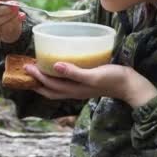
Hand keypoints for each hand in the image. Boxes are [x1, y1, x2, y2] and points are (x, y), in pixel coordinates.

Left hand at [24, 62, 156, 107]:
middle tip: (26, 69)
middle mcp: (74, 91)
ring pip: (57, 87)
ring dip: (45, 81)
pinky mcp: (85, 83)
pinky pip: (65, 82)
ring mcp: (80, 88)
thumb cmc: (113, 79)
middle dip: (37, 82)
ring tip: (37, 71)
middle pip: (50, 90)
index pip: (50, 84)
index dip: (37, 76)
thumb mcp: (93, 75)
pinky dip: (57, 77)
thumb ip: (74, 72)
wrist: (130, 84)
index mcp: (74, 89)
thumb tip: (54, 65)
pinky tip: (58, 69)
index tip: (27, 65)